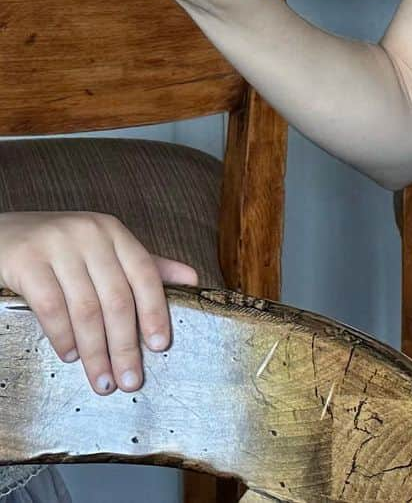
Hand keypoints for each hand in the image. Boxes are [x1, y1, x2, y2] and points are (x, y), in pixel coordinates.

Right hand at [0, 211, 197, 394]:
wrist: (5, 233)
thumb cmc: (61, 248)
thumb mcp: (104, 250)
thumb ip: (145, 265)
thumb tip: (191, 280)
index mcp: (114, 233)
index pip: (144, 274)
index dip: (155, 311)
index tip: (161, 346)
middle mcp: (90, 234)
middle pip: (117, 298)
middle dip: (125, 345)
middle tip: (130, 380)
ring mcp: (58, 245)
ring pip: (86, 308)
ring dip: (96, 351)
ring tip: (102, 379)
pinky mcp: (27, 261)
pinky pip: (51, 306)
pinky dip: (62, 336)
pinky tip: (70, 355)